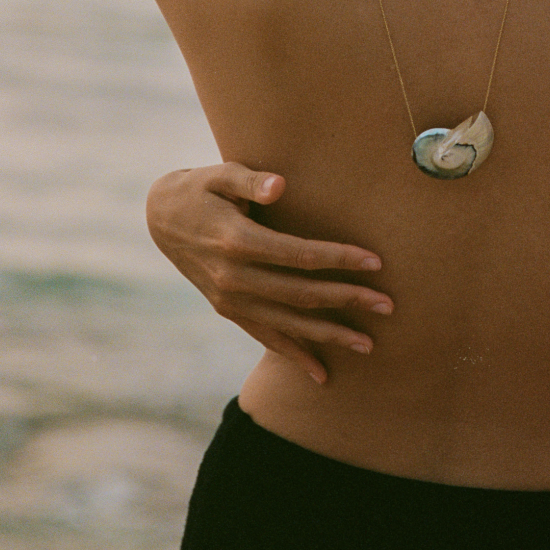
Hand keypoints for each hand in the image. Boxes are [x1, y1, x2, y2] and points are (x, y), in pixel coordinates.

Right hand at [145, 163, 392, 384]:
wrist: (161, 219)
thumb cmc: (202, 189)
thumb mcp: (220, 174)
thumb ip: (251, 179)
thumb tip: (279, 186)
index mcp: (237, 242)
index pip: (300, 256)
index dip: (339, 259)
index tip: (375, 262)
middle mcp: (234, 278)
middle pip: (301, 294)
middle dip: (347, 300)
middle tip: (388, 305)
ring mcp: (230, 300)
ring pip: (288, 324)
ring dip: (329, 335)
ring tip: (368, 344)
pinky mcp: (229, 311)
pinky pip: (266, 338)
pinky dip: (294, 356)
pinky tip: (322, 374)